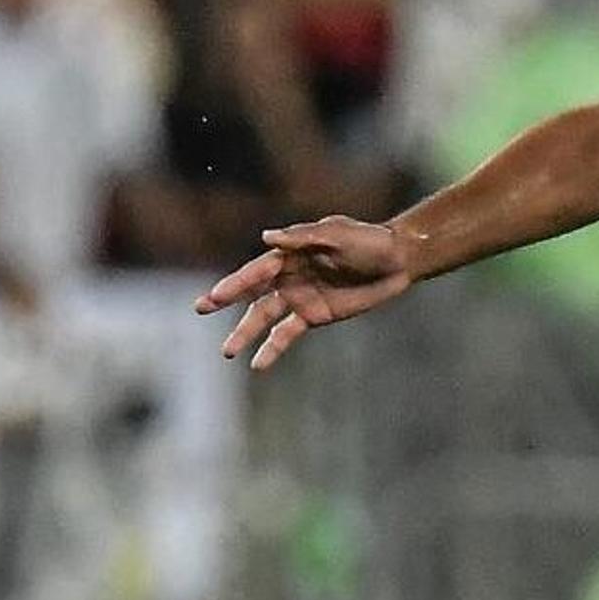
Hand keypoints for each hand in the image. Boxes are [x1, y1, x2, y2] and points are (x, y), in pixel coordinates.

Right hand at [198, 216, 414, 369]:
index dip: (236, 283)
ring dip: (245, 333)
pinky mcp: (314, 316)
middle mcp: (289, 276)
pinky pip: (287, 334)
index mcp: (291, 253)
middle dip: (226, 300)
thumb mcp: (338, 234)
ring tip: (227, 351)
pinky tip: (257, 365)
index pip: (257, 271)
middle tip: (200, 308)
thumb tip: (267, 237)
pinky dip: (273, 349)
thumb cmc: (368, 241)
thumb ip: (303, 237)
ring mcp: (300, 297)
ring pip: (265, 317)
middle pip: (252, 292)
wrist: (398, 261)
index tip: (215, 296)